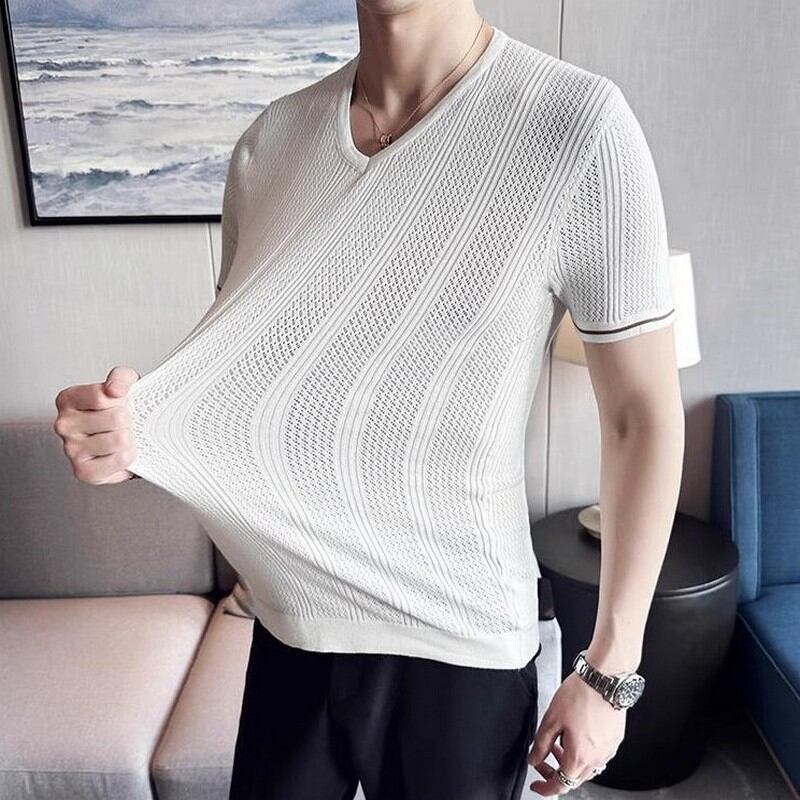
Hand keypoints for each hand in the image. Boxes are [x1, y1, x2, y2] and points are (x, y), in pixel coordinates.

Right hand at [53, 365, 140, 484]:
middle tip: (122, 425)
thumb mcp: (123, 385)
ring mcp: (71, 449)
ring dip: (130, 440)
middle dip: (128, 421)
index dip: (121, 399)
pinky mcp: (83, 471)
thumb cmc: (119, 412)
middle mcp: (64, 424)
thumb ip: (121, 378)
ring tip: (121, 439)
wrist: (126, 439)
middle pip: (116, 418)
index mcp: (69, 399)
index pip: (102, 396)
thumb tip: (114, 389)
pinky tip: (118, 454)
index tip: (119, 403)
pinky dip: (128, 456)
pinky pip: (121, 459)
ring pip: (120, 439)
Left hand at [527, 671, 624, 794]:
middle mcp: (597, 759)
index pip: (560, 785)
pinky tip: (576, 736)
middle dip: (556, 772)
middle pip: (574, 779)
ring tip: (559, 744)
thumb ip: (541, 744)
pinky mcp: (615, 740)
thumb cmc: (580, 695)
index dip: (546, 789)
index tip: (537, 786)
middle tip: (544, 760)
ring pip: (587, 768)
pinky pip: (598, 756)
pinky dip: (584, 753)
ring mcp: (608, 750)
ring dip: (570, 762)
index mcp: (579, 757)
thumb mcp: (551, 719)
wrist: (604, 679)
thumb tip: (534, 759)